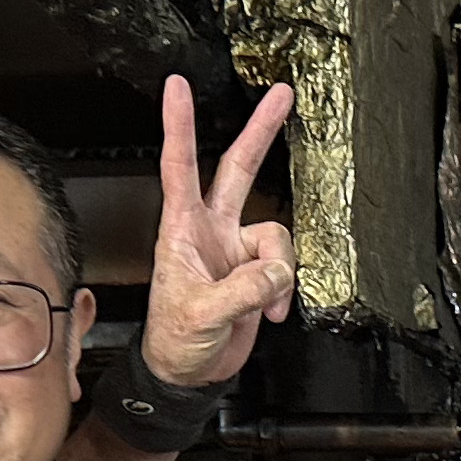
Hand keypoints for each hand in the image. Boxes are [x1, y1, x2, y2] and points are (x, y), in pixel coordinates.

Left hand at [142, 76, 297, 389]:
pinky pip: (285, 268)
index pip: (180, 166)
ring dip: (277, 272)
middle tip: (282, 95)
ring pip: (277, 237)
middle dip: (262, 131)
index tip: (177, 88)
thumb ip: (241, 291)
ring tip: (260, 304)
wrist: (188, 373)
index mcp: (182, 228)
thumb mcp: (199, 315)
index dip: (180, 125)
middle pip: (239, 169)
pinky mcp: (256, 272)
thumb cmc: (175, 341)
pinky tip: (265, 312)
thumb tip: (275, 271)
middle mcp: (211, 230)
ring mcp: (235, 249)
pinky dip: (282, 292)